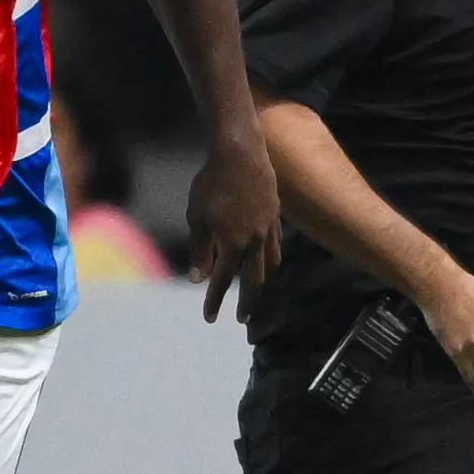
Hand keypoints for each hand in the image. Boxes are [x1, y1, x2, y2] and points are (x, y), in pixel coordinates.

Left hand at [184, 128, 281, 322]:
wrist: (241, 155)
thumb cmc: (211, 185)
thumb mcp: (197, 218)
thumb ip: (200, 250)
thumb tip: (198, 279)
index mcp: (233, 245)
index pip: (223, 281)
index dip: (215, 301)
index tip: (210, 318)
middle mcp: (255, 242)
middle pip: (253, 280)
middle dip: (246, 301)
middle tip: (242, 318)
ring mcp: (269, 229)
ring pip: (270, 263)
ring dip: (262, 281)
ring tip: (256, 291)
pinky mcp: (276, 216)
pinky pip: (276, 245)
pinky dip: (271, 258)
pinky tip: (268, 259)